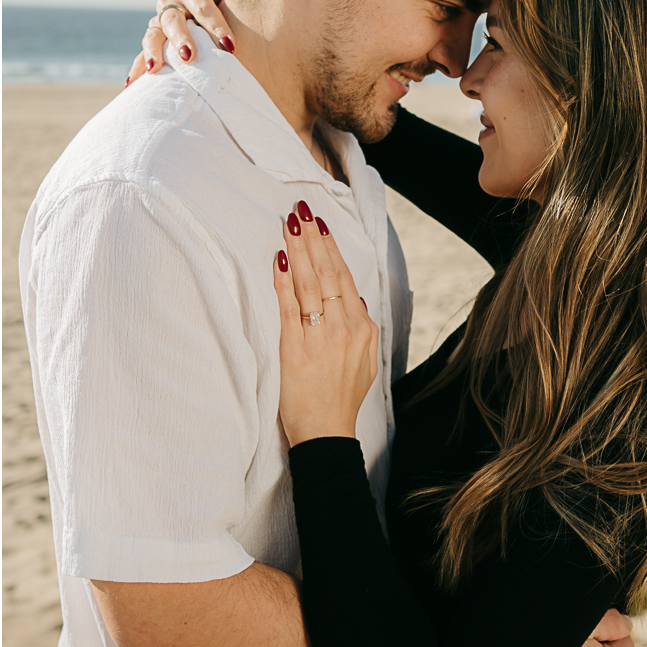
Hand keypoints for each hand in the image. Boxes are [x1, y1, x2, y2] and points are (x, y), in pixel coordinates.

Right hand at [125, 0, 236, 85]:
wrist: (210, 12)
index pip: (203, 6)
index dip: (216, 25)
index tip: (230, 46)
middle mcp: (170, 3)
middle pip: (173, 21)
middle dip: (181, 39)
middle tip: (190, 57)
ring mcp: (159, 22)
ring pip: (153, 35)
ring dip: (152, 52)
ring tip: (154, 69)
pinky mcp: (155, 40)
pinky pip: (144, 53)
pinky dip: (138, 67)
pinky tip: (132, 83)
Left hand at [273, 203, 378, 446]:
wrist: (326, 434)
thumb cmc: (341, 400)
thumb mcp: (366, 364)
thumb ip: (363, 331)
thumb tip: (355, 302)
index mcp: (362, 329)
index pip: (345, 278)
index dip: (331, 249)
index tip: (320, 227)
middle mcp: (344, 328)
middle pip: (328, 273)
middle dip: (313, 239)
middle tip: (302, 211)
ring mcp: (320, 336)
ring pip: (310, 283)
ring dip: (299, 250)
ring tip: (291, 225)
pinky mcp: (296, 347)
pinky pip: (288, 306)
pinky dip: (284, 281)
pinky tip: (280, 259)